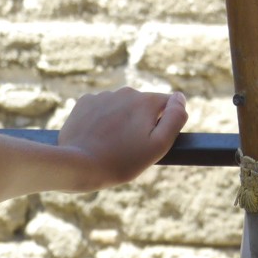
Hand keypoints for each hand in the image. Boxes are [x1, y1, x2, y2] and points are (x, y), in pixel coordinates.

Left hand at [55, 88, 188, 190]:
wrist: (77, 165)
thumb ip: (175, 118)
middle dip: (141, 123)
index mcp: (146, 101)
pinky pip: (101, 108)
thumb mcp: (158, 146)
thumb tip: (180, 98)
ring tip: (110, 146)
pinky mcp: (84, 102)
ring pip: (121, 107)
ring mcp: (104, 96)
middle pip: (143, 107)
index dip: (163, 124)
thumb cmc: (121, 161)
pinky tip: (96, 138)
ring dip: (121, 121)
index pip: (168, 105)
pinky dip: (101, 120)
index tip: (150, 142)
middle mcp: (126, 92)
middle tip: (130, 148)